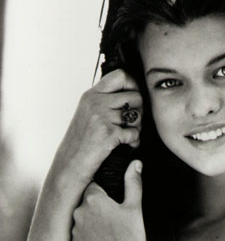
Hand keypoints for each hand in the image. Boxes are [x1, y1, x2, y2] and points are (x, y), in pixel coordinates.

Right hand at [54, 69, 142, 190]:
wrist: (70, 164)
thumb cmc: (81, 142)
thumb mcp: (88, 114)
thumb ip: (104, 101)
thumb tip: (130, 93)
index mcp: (91, 95)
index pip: (120, 75)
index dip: (133, 85)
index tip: (133, 98)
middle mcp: (96, 102)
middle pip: (135, 96)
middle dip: (139, 111)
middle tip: (133, 123)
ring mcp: (102, 117)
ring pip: (137, 115)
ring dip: (138, 127)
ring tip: (129, 134)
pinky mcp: (108, 134)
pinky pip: (134, 133)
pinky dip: (135, 141)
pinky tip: (128, 145)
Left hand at [71, 160, 145, 240]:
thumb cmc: (131, 237)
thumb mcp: (134, 207)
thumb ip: (133, 183)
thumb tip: (135, 163)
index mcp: (93, 200)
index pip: (93, 187)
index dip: (104, 193)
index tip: (113, 201)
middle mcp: (78, 213)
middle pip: (86, 204)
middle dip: (97, 209)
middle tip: (114, 220)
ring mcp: (73, 232)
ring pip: (82, 222)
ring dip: (91, 224)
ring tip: (109, 235)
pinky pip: (79, 239)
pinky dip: (88, 240)